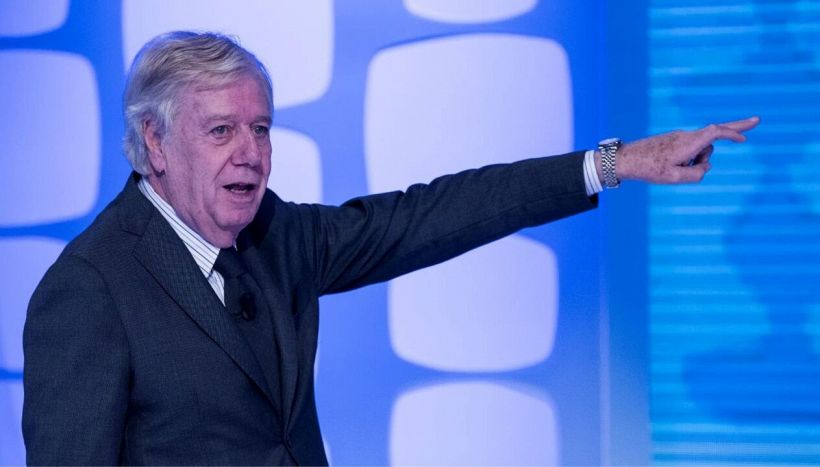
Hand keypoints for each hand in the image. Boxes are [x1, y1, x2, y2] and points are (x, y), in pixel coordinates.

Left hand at [604, 116, 759, 183]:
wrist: (624, 160)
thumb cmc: (648, 169)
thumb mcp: (674, 178)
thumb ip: (697, 174)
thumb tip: (706, 168)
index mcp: (688, 142)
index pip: (716, 132)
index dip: (734, 132)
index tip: (747, 136)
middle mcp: (685, 136)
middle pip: (712, 138)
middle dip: (733, 131)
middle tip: (757, 121)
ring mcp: (678, 138)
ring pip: (698, 151)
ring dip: (694, 163)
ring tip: (671, 170)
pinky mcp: (672, 141)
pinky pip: (687, 152)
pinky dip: (686, 162)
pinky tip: (667, 168)